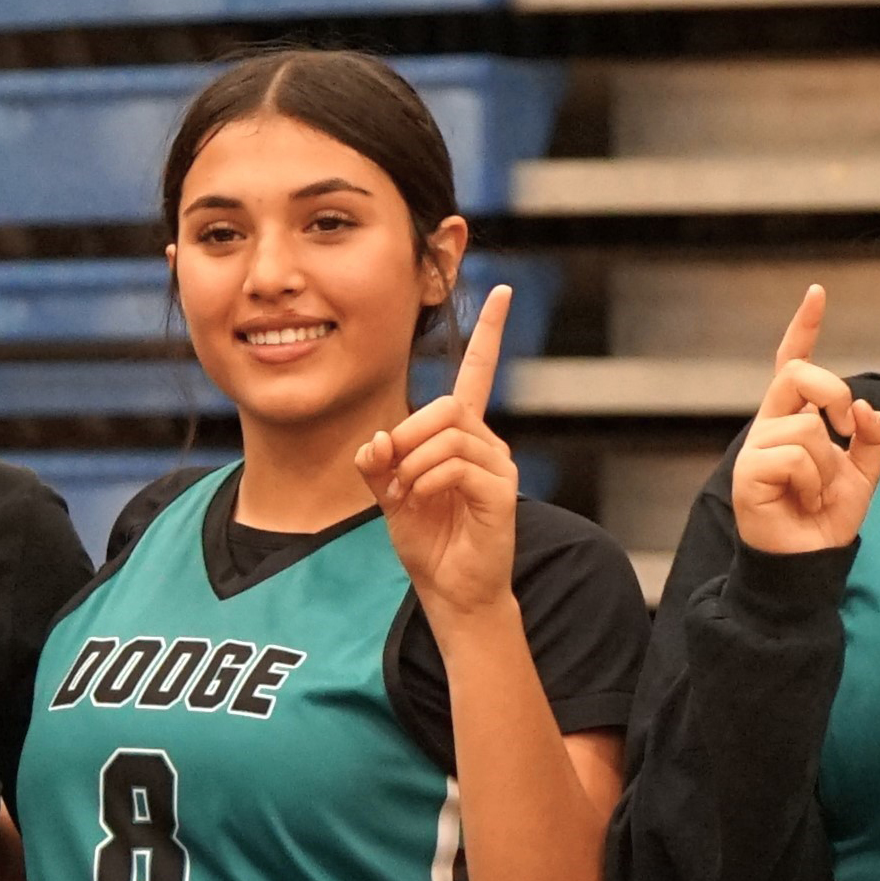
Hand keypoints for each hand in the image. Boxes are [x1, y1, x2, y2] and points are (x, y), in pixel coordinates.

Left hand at [359, 286, 519, 623]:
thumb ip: (379, 464)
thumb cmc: (427, 541)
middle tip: (392, 472)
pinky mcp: (501, 491)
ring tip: (407, 494)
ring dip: (413, 463)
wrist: (452, 590)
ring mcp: (497, 465)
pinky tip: (421, 500)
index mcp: (461, 436)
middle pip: (447, 404)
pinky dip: (427, 480)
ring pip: (448, 434)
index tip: (502, 290)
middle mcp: (486, 442)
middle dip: (408, 433)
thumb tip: (378, 439)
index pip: (479, 373)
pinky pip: (456, 465)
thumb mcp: (390, 496)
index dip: (491, 333)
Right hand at [729, 286, 879, 557]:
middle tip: (844, 428)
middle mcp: (770, 427)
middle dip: (833, 392)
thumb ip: (874, 435)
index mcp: (793, 419)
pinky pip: (796, 456)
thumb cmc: (827, 515)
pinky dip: (812, 481)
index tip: (817, 294)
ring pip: (808, 428)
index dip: (803, 328)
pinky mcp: (747, 474)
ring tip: (817, 491)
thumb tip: (863, 407)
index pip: (791, 364)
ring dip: (828, 464)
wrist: (808, 560)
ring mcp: (755, 449)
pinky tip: (802, 500)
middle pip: (799, 376)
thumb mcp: (866, 471)